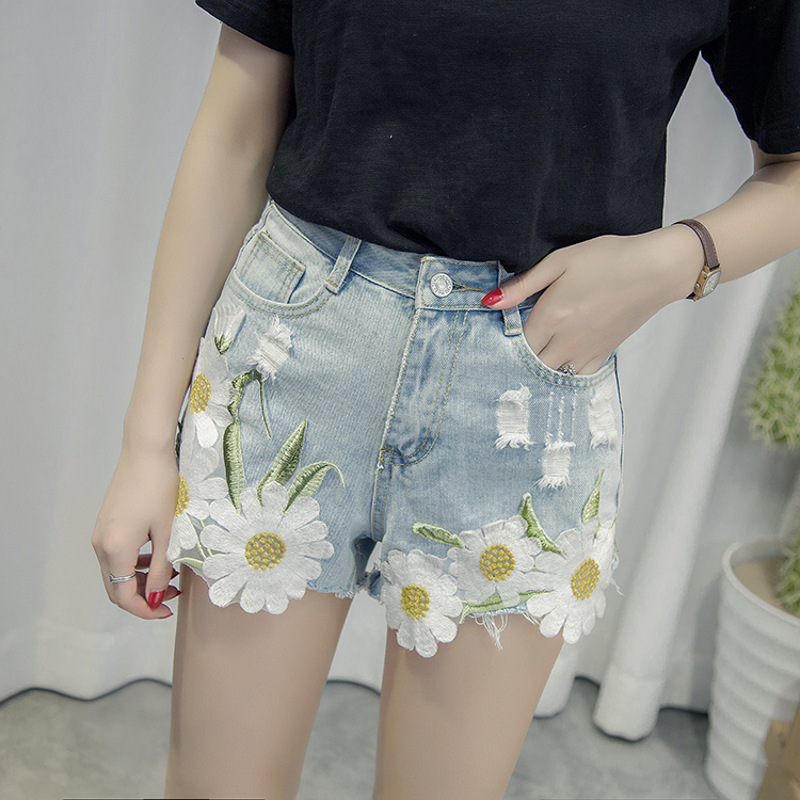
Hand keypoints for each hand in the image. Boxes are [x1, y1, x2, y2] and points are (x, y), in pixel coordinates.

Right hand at [92, 442, 180, 618]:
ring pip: (116, 571)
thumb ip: (161, 569)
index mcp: (114, 550)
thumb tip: (156, 597)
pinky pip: (117, 554)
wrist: (146, 450)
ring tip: (170, 575)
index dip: (145, 609)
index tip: (168, 610)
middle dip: (143, 596)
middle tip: (172, 595)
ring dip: (140, 579)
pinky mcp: (107, 522)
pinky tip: (158, 555)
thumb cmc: (160, 486)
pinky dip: (134, 562)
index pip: (123, 596)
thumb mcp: (167, 532)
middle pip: (116, 587)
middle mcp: (100, 544)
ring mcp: (101, 532)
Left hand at [481, 225, 703, 373]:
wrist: (656, 270)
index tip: (501, 336)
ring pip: (551, 375)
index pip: (516, 344)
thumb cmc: (609, 259)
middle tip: (514, 349)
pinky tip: (559, 363)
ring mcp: (585, 351)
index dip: (505, 342)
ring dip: (540, 370)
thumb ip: (523, 285)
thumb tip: (489, 302)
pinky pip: (575, 378)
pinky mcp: (603, 355)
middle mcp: (566, 340)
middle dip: (519, 359)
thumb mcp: (560, 261)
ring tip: (534, 358)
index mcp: (551, 316)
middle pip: (530, 364)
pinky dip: (563, 375)